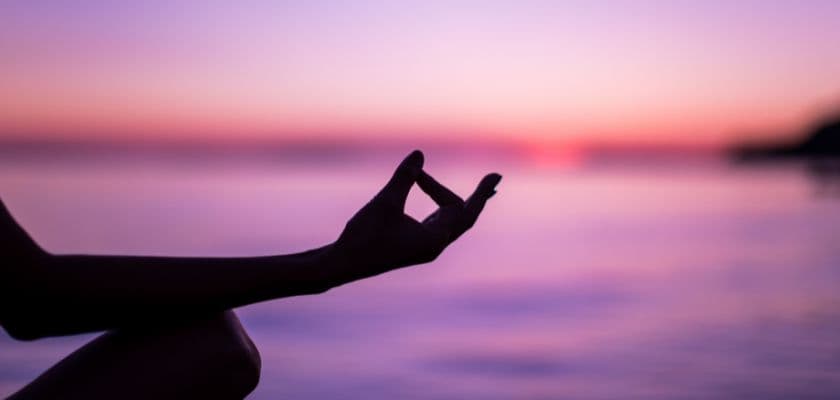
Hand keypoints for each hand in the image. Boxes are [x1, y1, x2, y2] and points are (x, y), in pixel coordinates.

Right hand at [326, 150, 500, 282]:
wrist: (342, 264)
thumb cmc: (363, 235)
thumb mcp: (385, 202)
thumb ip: (404, 177)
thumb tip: (419, 153)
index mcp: (433, 240)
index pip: (459, 208)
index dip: (463, 189)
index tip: (474, 175)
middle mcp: (434, 245)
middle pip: (465, 218)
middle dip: (479, 197)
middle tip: (495, 178)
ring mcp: (424, 247)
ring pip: (452, 222)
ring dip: (460, 202)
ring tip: (484, 190)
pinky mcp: (414, 246)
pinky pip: (439, 224)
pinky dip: (445, 209)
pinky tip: (442, 201)